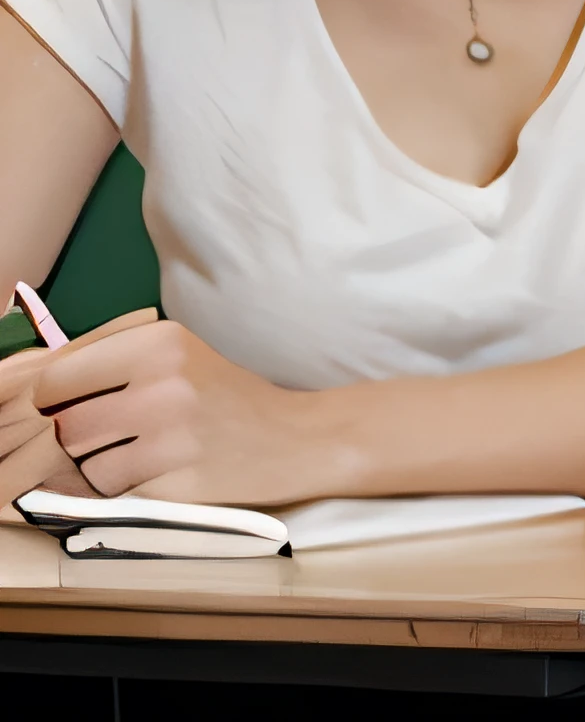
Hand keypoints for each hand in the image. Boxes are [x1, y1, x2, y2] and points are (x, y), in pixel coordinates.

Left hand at [38, 317, 326, 504]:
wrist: (297, 438)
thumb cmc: (227, 397)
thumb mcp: (179, 355)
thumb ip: (113, 358)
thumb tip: (42, 388)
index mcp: (161, 341)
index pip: (59, 376)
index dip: (53, 400)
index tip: (68, 410)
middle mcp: (165, 381)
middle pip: (65, 423)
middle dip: (70, 438)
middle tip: (95, 440)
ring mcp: (172, 434)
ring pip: (80, 461)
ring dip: (88, 466)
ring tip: (119, 457)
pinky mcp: (178, 479)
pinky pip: (109, 490)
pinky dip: (113, 487)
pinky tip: (141, 475)